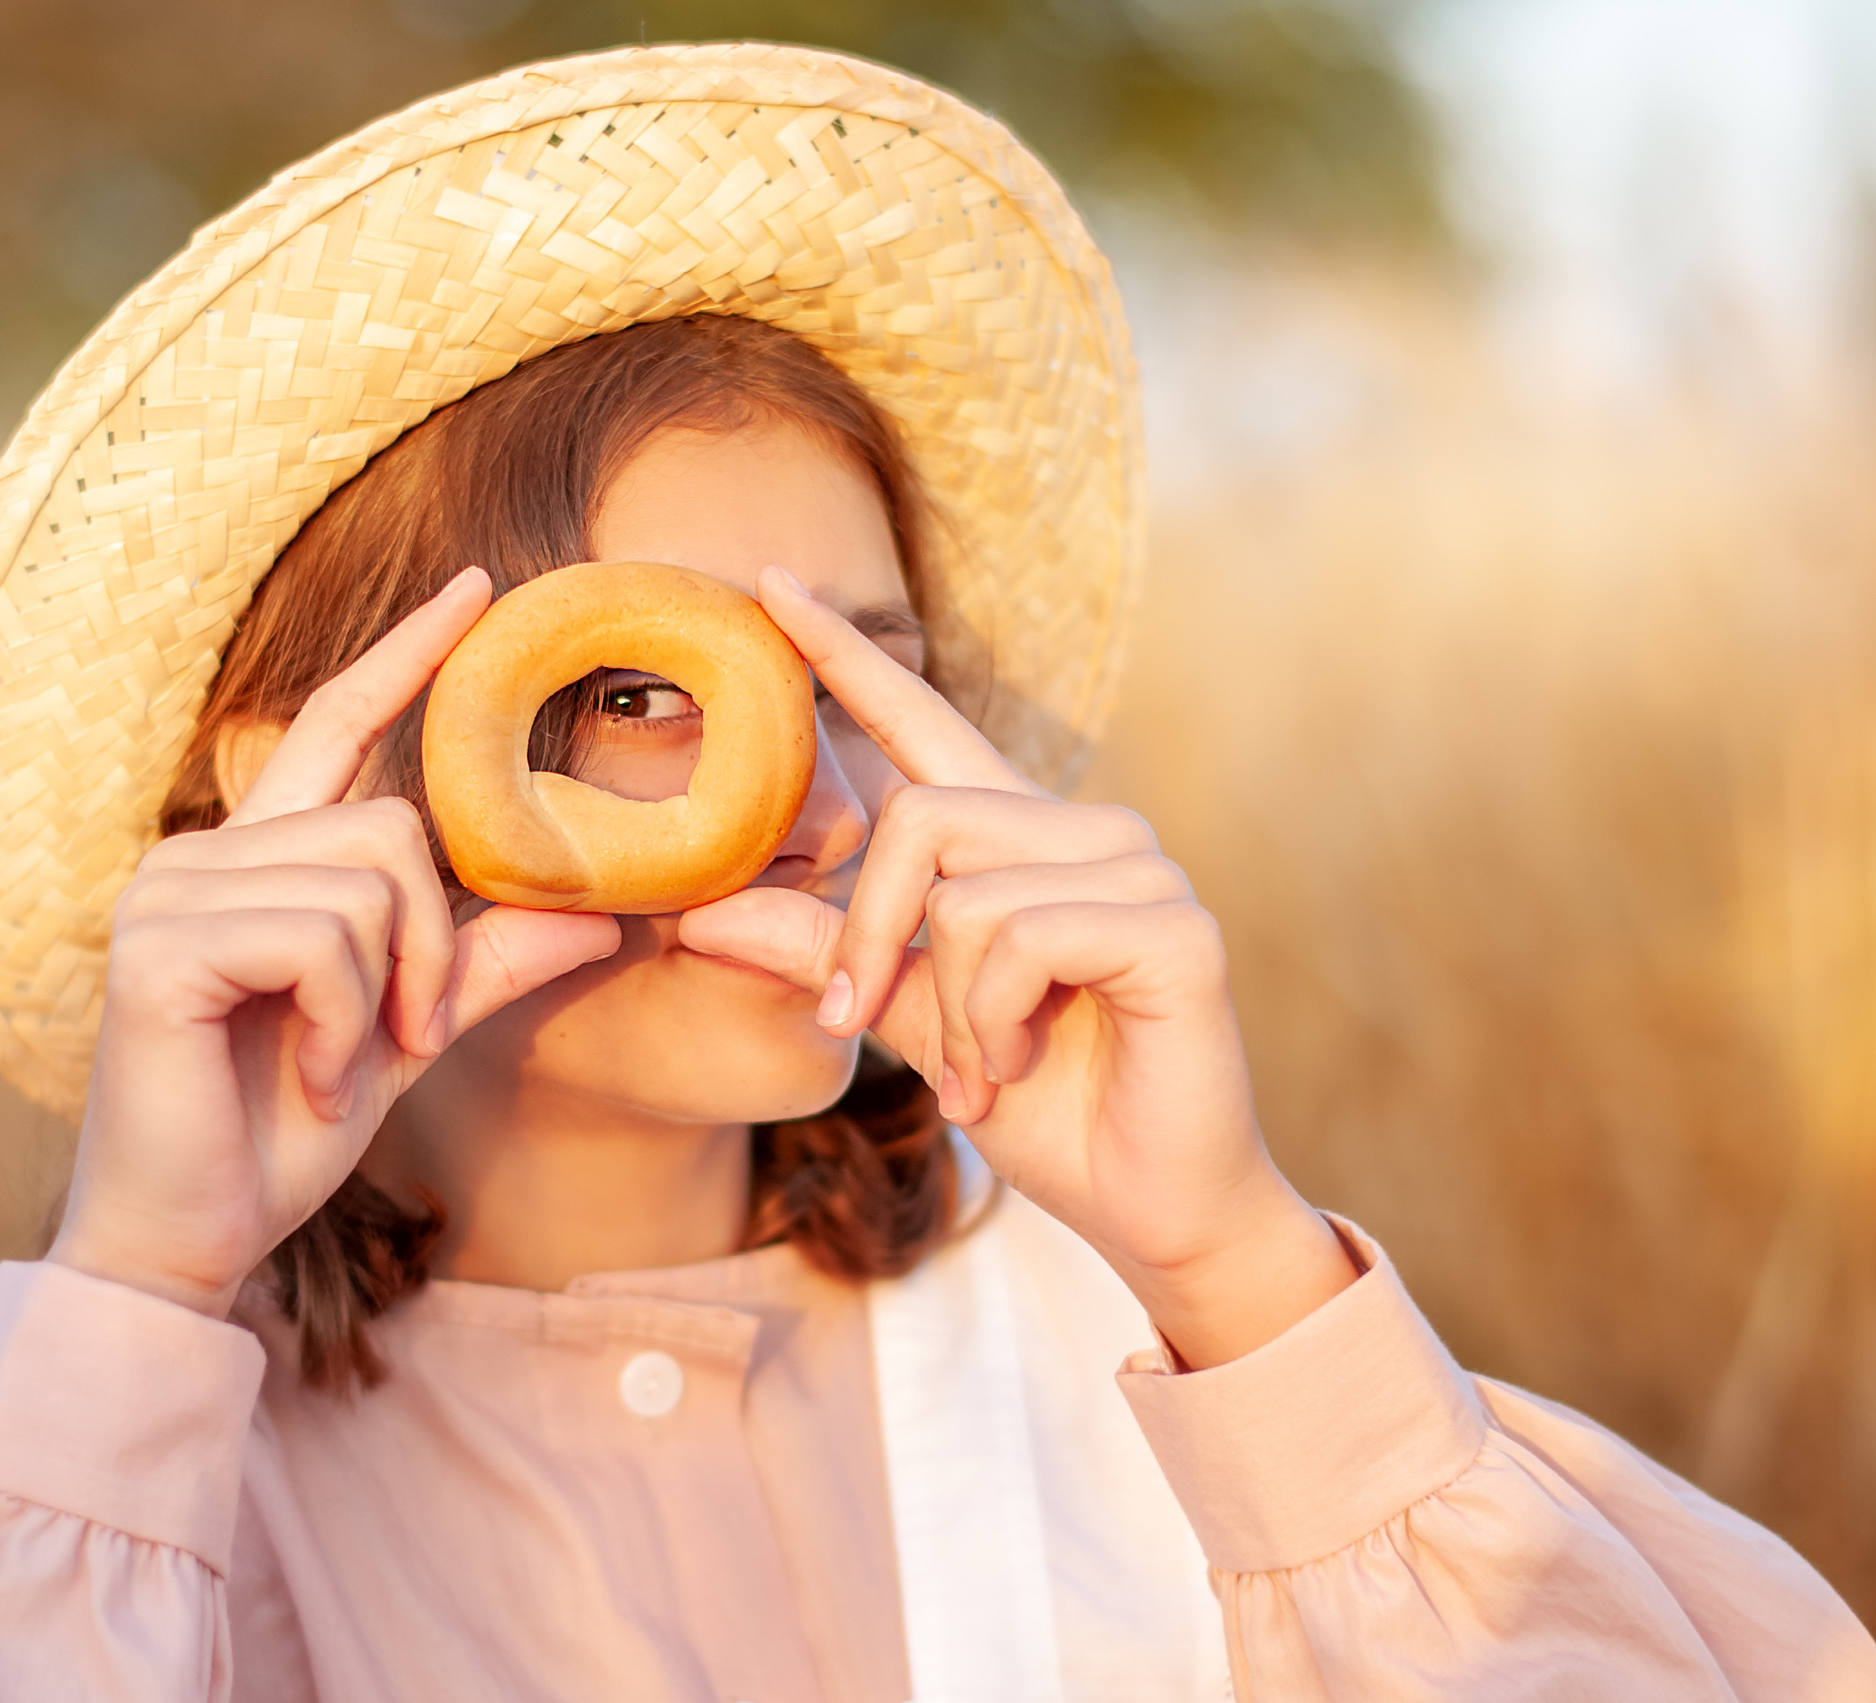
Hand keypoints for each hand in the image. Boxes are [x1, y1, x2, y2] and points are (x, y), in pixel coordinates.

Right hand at [48, 569, 620, 1316]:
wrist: (194, 1240)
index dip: (405, 657)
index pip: (336, 728)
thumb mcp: (407, 1033)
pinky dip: (348, 1024)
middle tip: (400, 1038)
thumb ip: (486, 962)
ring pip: (367, 887)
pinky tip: (313, 1080)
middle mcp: (202, 854)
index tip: (476, 589)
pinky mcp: (158, 946)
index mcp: (255, 861)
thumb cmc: (282, 1134)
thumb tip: (605, 912)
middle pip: (391, 828)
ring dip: (387, 1001)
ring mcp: (169, 892)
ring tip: (338, 1070)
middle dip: (430, 947)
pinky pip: (323, 940)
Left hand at [677, 566, 1355, 1366]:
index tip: (769, 585)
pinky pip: (1024, 937)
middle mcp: (1083, 829)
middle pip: (919, 817)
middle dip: (868, 938)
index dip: (844, 656)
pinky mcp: (1177, 926)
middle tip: (862, 1027)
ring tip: (984, 1068)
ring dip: (947, 1009)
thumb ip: (821, 954)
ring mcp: (1140, 868)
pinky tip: (1020, 1065)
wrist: (1149, 1204)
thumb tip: (698, 914)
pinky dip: (994, 1021)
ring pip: (965, 890)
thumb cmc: (1041, 1105)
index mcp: (1017, 838)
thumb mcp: (907, 1022)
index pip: (921, 720)